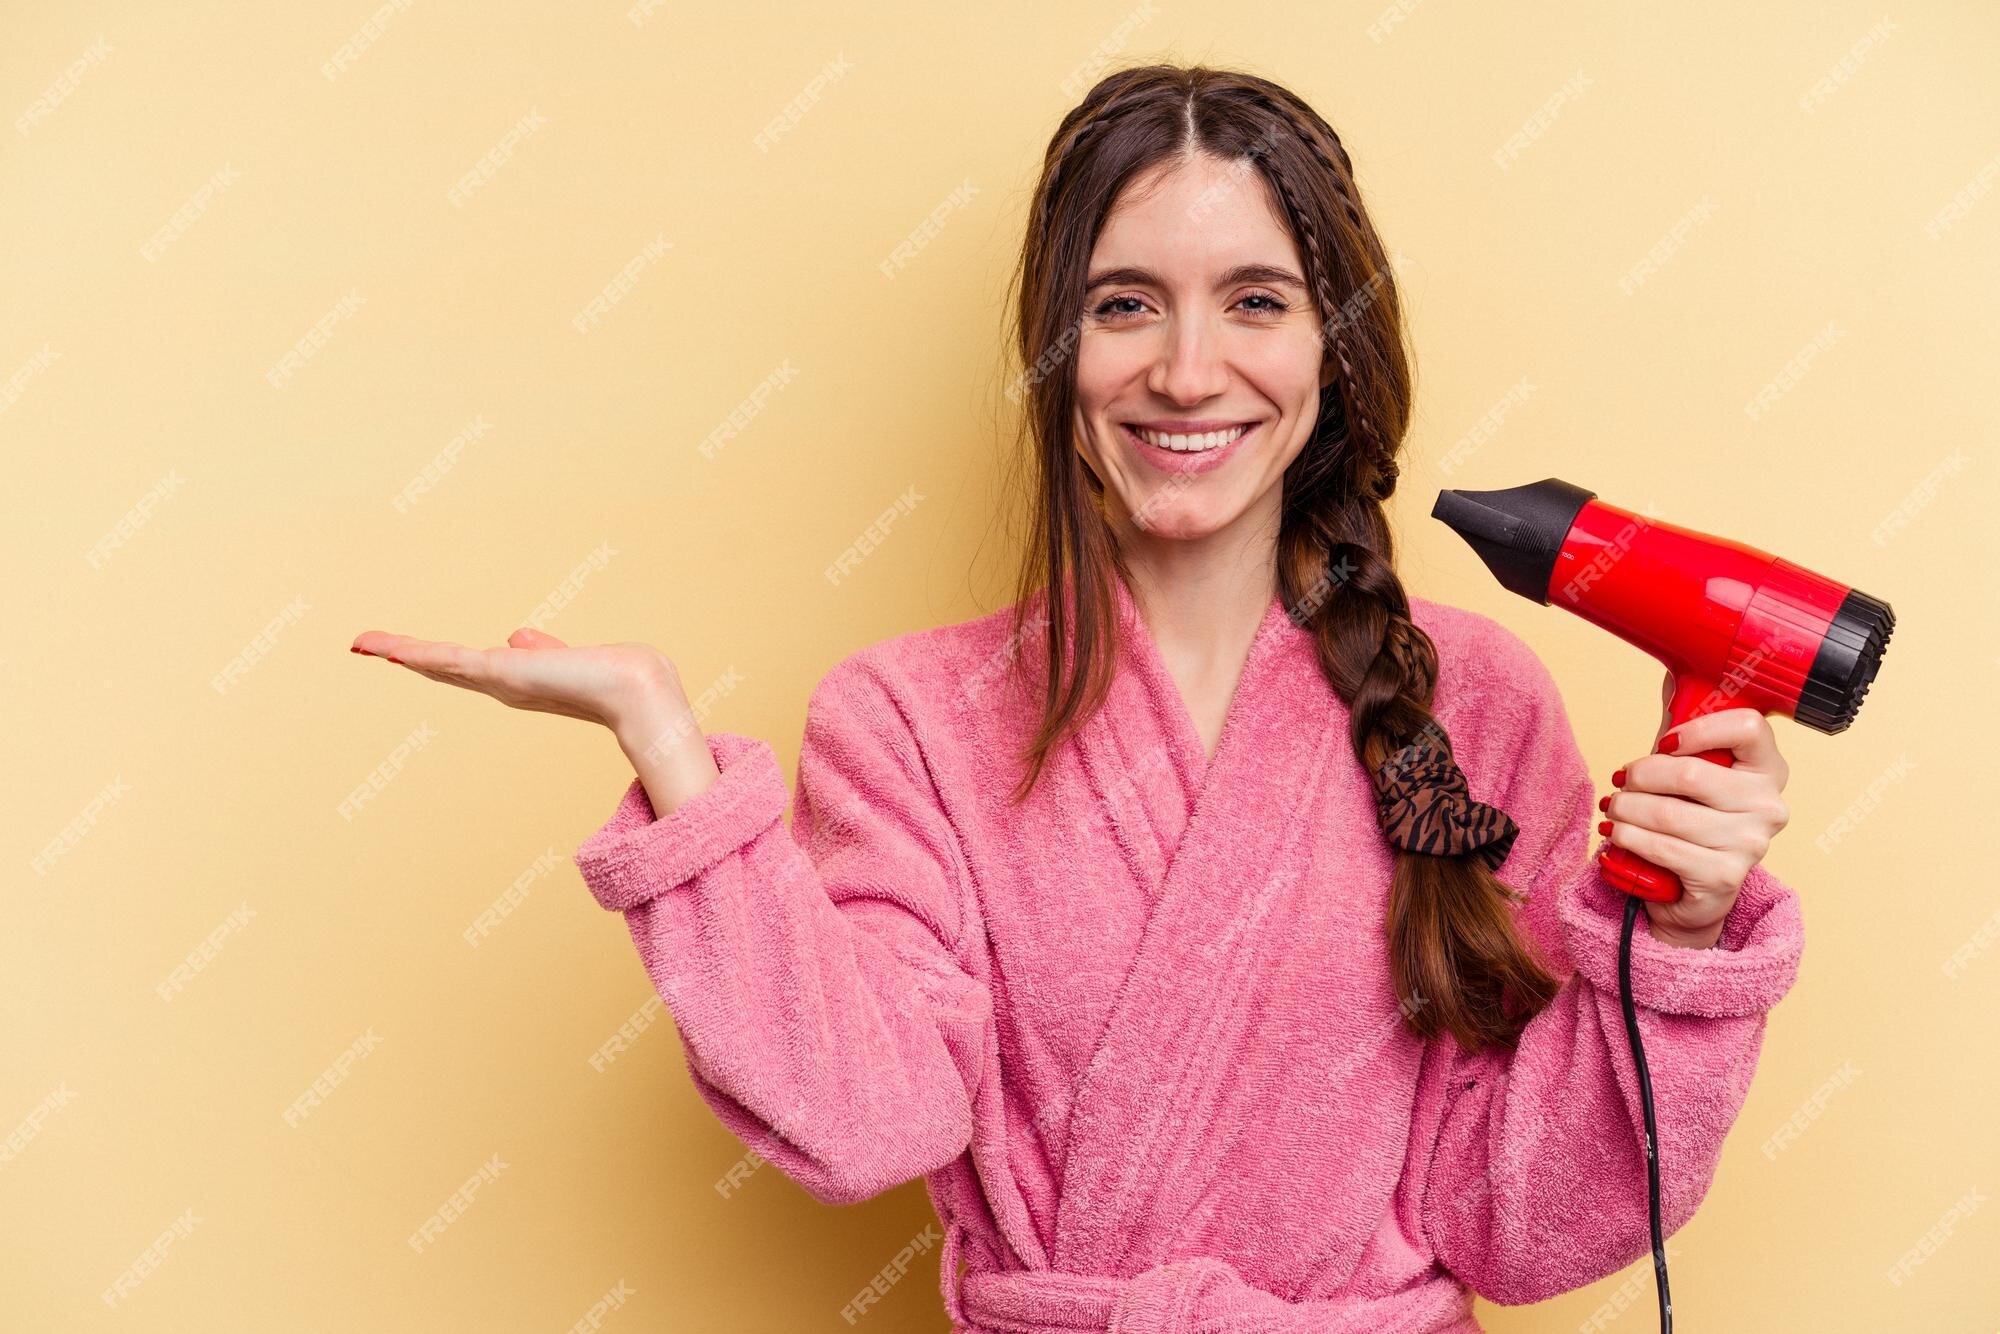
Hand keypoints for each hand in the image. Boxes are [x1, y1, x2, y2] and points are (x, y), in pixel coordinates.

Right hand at [348, 626, 686, 738]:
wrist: (631, 687)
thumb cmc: (609, 673)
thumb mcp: (564, 657)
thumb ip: (540, 650)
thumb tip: (518, 636)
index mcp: (514, 680)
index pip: (464, 666)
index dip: (431, 660)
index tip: (401, 651)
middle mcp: (501, 685)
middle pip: (442, 668)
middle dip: (404, 656)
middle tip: (365, 645)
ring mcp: (498, 681)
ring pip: (438, 664)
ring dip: (399, 651)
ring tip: (363, 642)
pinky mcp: (501, 673)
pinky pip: (450, 660)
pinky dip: (419, 654)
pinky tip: (391, 649)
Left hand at [1598, 682, 1790, 948]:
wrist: (1689, 887)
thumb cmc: (1689, 814)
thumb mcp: (1690, 763)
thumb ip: (1688, 720)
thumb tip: (1678, 664)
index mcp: (1769, 768)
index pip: (1749, 727)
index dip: (1698, 729)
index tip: (1665, 742)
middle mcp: (1769, 805)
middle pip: (1690, 774)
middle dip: (1639, 777)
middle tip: (1619, 784)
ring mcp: (1752, 844)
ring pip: (1667, 813)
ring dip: (1625, 810)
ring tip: (1612, 810)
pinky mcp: (1723, 878)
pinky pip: (1661, 848)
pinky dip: (1627, 839)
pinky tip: (1617, 835)